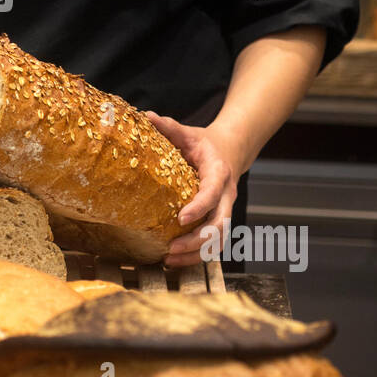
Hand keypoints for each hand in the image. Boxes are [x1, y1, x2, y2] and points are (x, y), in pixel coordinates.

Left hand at [143, 112, 243, 268]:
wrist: (230, 151)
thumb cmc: (204, 144)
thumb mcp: (188, 133)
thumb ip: (169, 127)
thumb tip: (146, 115)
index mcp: (218, 173)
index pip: (212, 193)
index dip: (199, 207)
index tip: (180, 219)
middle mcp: (226, 196)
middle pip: (220, 225)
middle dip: (197, 241)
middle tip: (171, 249)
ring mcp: (226, 211)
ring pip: (220, 240)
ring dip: (197, 254)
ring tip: (170, 260)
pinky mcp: (221, 221)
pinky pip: (215, 244)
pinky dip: (198, 255)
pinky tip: (175, 261)